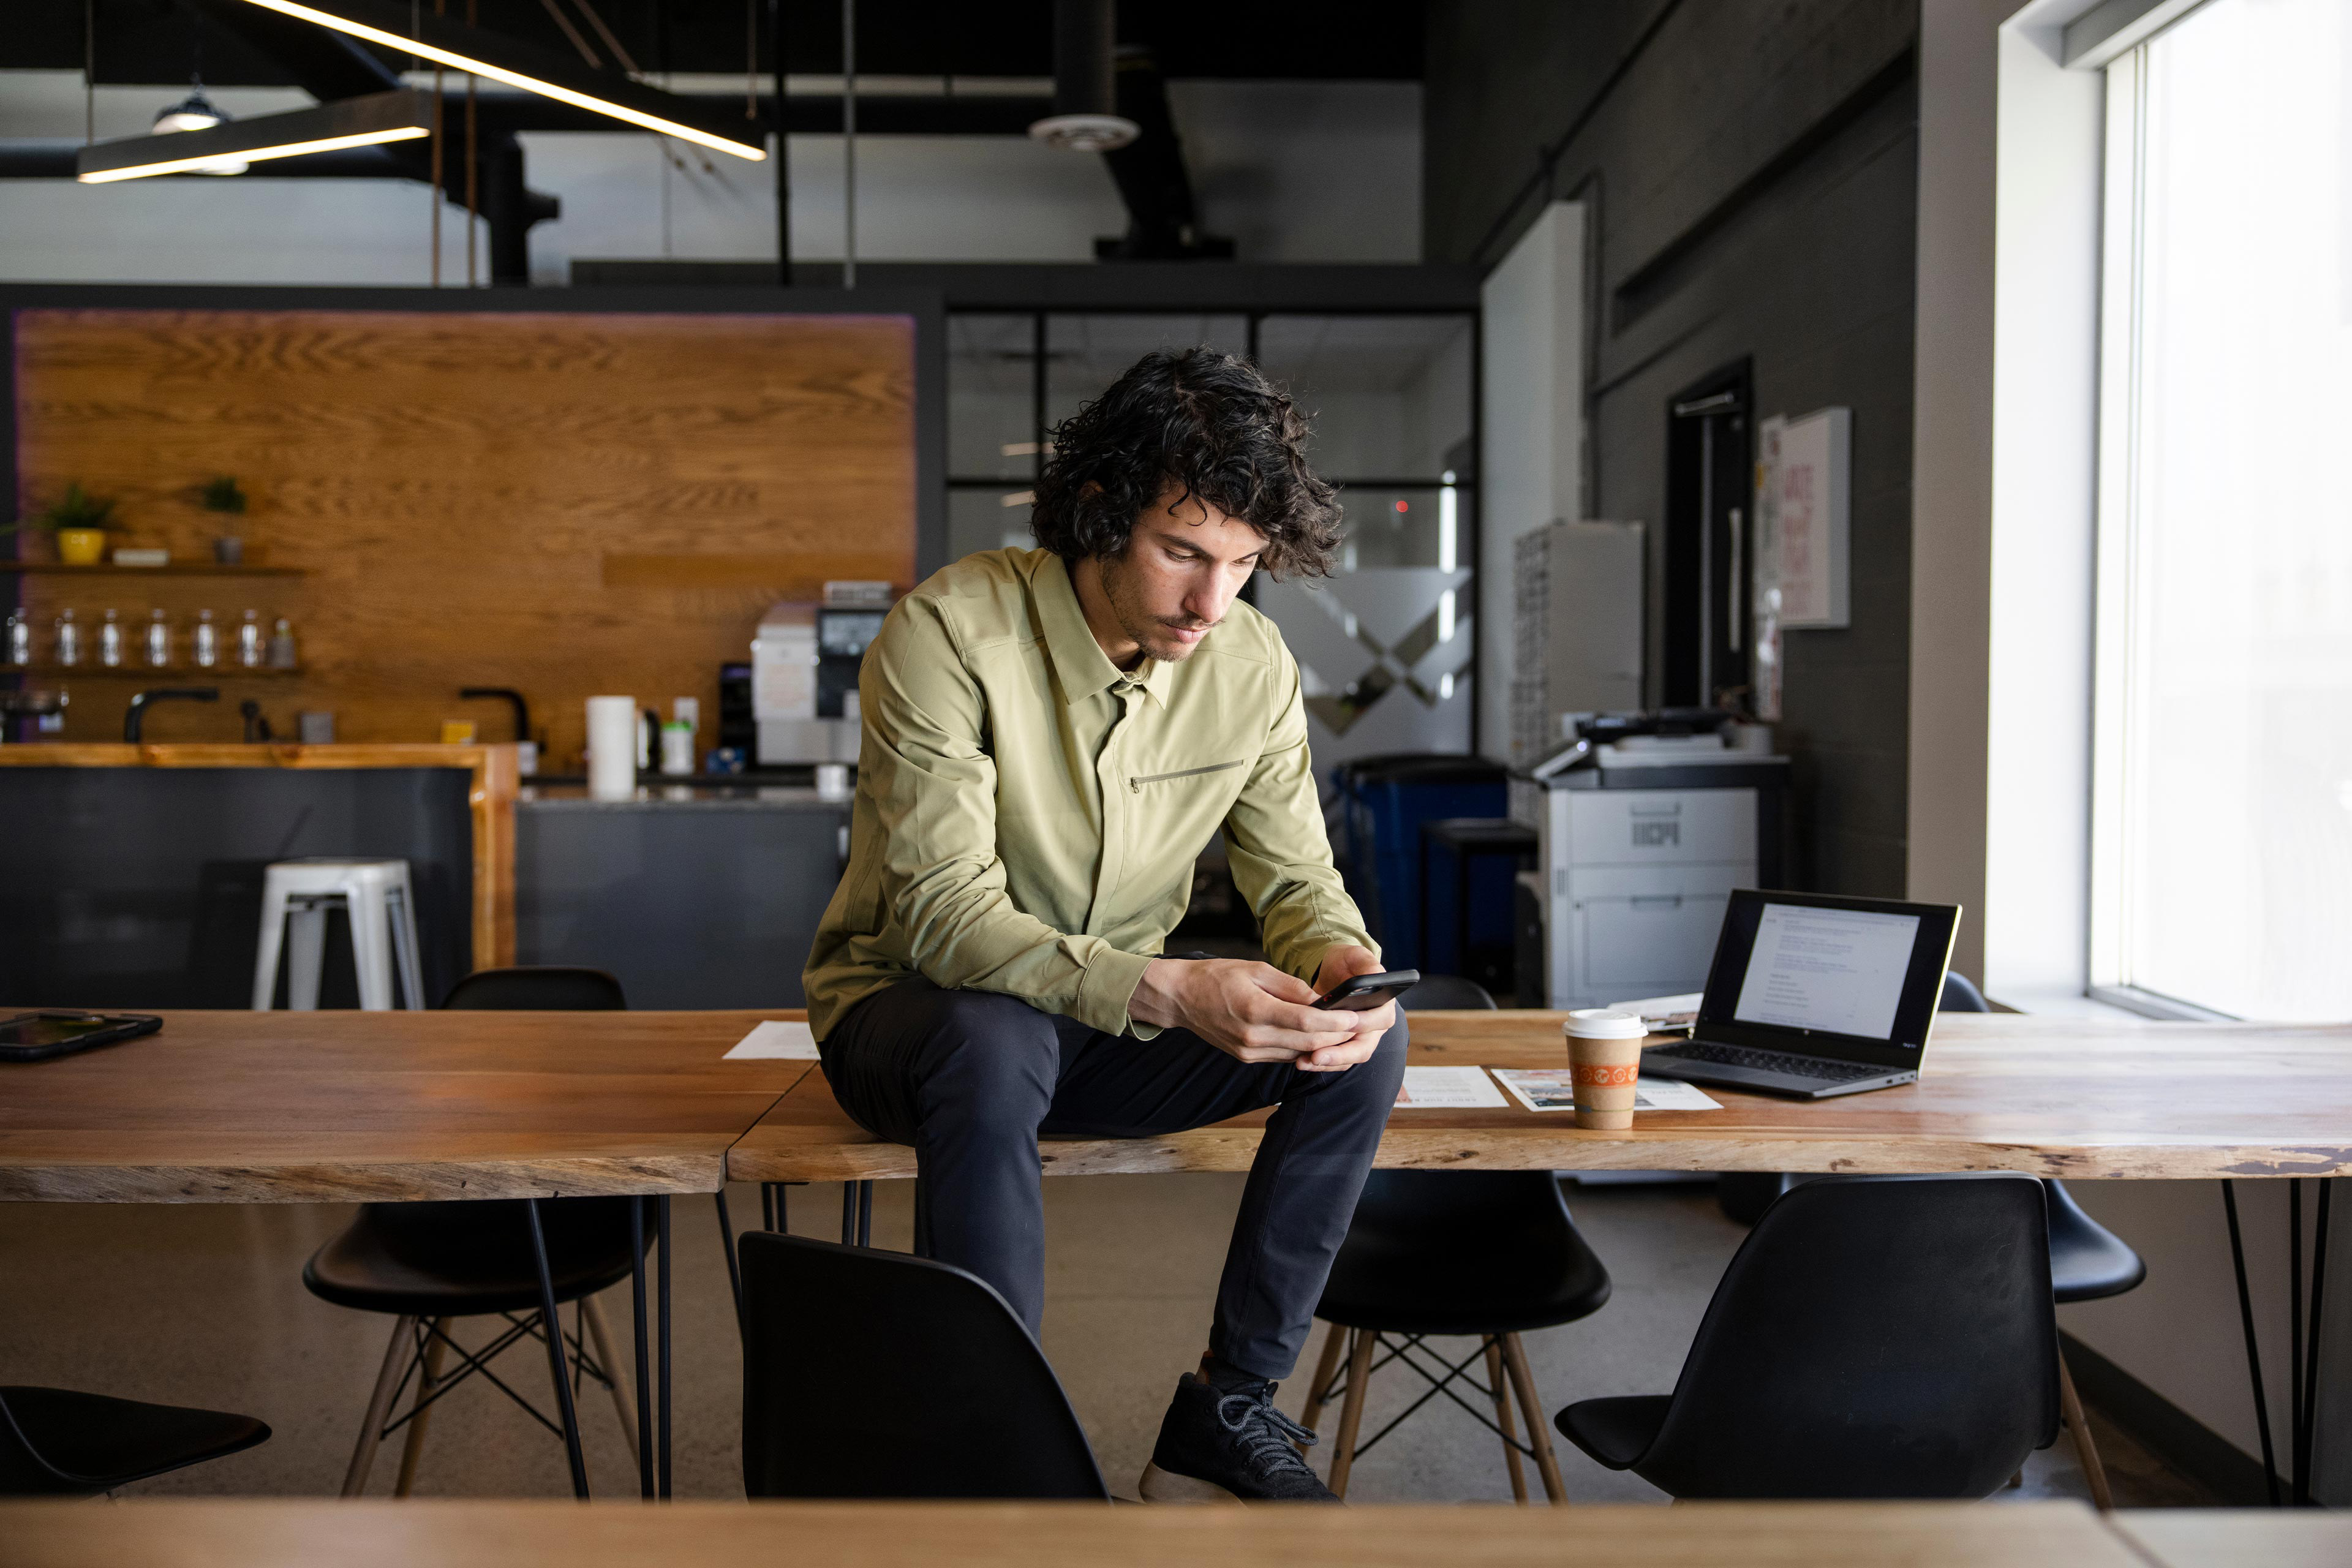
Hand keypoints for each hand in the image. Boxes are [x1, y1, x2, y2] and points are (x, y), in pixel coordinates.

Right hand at [1129, 957, 1357, 1063]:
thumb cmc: (1217, 977)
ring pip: (1298, 1054)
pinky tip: (1315, 1038)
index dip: (1335, 1023)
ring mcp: (1249, 1052)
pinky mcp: (1247, 1058)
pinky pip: (1283, 1057)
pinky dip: (1303, 1049)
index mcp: (1255, 1011)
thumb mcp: (1256, 969)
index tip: (1355, 1017)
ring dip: (1323, 1046)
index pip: (1306, 1023)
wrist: (1180, 998)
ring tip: (1342, 1031)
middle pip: (1307, 1044)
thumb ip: (1290, 986)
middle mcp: (1253, 1037)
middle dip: (1336, 1036)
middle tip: (1356, 1025)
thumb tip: (1320, 1000)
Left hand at [1299, 945, 1395, 1072]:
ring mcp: (1359, 1039)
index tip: (1345, 1024)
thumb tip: (1373, 976)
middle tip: (1317, 1056)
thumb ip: (1366, 964)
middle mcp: (1375, 1026)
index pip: (1379, 1020)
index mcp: (1384, 1004)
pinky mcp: (1343, 1046)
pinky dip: (1319, 1063)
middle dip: (1341, 1054)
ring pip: (1348, 1058)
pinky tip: (1301, 1061)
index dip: (1363, 1025)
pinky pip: (1335, 1060)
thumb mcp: (1356, 956)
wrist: (1334, 973)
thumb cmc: (1347, 963)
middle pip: (1363, 1047)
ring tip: (1303, 1062)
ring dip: (1327, 1062)